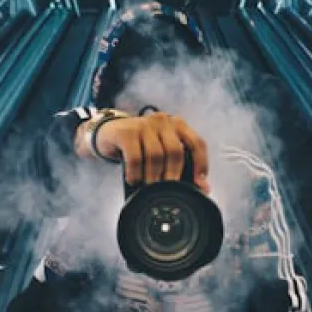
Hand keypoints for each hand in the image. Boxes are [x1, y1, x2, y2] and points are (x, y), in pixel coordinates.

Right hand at [92, 111, 209, 192]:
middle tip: (169, 191)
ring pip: (155, 155)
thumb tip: (203, 188)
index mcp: (177, 125)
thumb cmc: (140, 145)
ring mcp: (144, 124)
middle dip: (174, 175)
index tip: (199, 183)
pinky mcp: (126, 132)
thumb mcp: (161, 152)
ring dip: (153, 176)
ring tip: (150, 188)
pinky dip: (135, 173)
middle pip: (175, 151)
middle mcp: (163, 121)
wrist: (108, 133)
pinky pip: (135, 157)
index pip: (197, 142)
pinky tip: (134, 180)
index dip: (201, 164)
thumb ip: (182, 166)